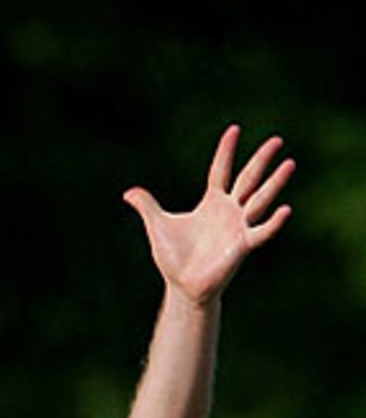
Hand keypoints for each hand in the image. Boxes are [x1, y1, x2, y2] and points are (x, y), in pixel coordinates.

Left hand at [123, 124, 293, 305]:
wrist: (183, 287)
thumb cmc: (174, 258)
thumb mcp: (157, 226)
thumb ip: (147, 205)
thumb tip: (128, 193)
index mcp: (212, 202)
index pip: (221, 170)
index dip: (226, 151)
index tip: (234, 129)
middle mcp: (230, 210)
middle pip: (249, 178)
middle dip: (262, 160)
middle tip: (277, 140)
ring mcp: (238, 227)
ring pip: (260, 200)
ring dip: (275, 183)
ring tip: (290, 163)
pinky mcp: (242, 246)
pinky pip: (261, 232)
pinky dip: (273, 222)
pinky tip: (285, 209)